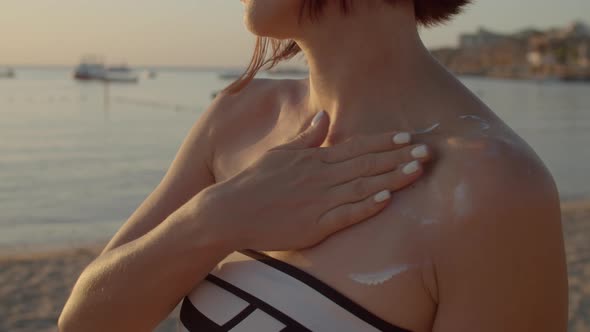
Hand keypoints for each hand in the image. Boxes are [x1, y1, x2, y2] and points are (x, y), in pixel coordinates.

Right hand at [199, 111, 431, 250]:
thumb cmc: (254, 182)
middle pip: (366, 164)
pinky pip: (345, 215)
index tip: (408, 137)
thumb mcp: (280, 153)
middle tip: (427, 152)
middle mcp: (321, 177)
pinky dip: (366, 207)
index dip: (384, 142)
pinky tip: (386, 200)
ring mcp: (318, 201)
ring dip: (392, 178)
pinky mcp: (314, 226)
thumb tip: (323, 117)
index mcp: (314, 159)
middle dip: (398, 158)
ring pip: (362, 187)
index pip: (356, 147)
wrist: (230, 212)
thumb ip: (306, 137)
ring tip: (417, 172)